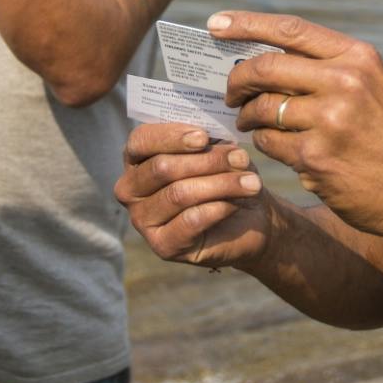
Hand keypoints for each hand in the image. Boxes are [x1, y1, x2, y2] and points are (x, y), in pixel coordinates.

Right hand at [115, 123, 273, 270]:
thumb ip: (205, 140)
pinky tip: (236, 203)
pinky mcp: (162, 246)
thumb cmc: (225, 176)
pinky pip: (191, 221)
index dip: (171, 137)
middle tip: (241, 158)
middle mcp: (131, 189)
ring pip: (179, 194)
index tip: (204, 138)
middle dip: (207, 161)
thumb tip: (206, 137)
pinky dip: (219, 208)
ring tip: (251, 181)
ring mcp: (142, 220)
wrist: (248, 218)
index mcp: (137, 158)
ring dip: (221, 185)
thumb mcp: (217, 150)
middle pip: (162, 168)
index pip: (140, 141)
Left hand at [213, 11, 382, 240]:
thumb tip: (263, 57)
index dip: (247, 24)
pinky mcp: (316, 157)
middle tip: (230, 92)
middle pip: (265, 67)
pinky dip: (265, 145)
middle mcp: (345, 82)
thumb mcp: (372, 86)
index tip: (216, 24)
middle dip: (237, 79)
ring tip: (252, 122)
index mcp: (357, 57)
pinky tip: (280, 149)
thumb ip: (327, 68)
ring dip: (248, 116)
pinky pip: (268, 143)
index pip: (290, 30)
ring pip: (262, 108)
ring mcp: (330, 120)